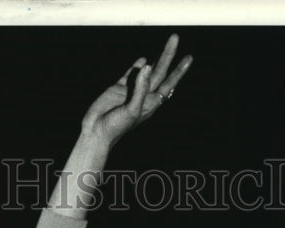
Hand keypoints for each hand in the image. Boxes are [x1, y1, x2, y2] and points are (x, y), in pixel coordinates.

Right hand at [81, 34, 192, 149]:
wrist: (96, 132)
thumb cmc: (116, 127)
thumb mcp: (132, 109)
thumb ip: (141, 89)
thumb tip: (147, 65)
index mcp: (150, 103)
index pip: (168, 83)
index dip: (179, 71)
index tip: (188, 57)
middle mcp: (143, 96)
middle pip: (160, 72)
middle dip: (168, 56)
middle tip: (175, 38)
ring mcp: (131, 91)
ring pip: (147, 71)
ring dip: (156, 59)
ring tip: (166, 47)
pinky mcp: (118, 88)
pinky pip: (130, 74)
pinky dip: (136, 66)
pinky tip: (143, 59)